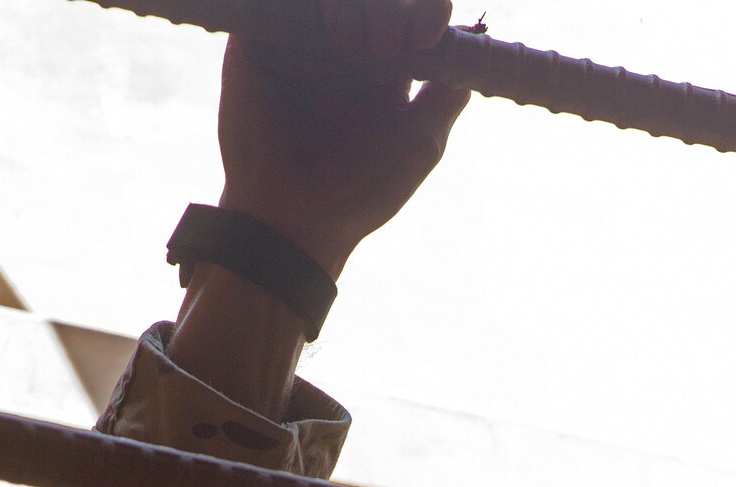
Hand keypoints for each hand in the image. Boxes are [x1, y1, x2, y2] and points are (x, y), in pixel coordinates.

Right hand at [217, 0, 468, 277]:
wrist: (294, 216)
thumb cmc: (360, 191)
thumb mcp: (418, 145)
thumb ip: (445, 98)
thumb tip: (473, 52)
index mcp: (388, 64)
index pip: (415, 12)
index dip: (427, 11)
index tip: (427, 38)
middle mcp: (349, 42)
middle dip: (391, 7)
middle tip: (385, 48)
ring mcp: (306, 35)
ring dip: (354, 2)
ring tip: (350, 42)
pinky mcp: (261, 36)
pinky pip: (286, 0)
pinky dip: (306, 1)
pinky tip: (324, 28)